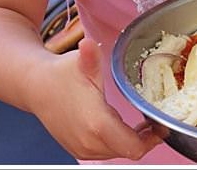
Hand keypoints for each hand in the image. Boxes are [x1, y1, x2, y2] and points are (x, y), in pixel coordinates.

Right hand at [29, 38, 163, 159]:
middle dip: (145, 139)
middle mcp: (89, 142)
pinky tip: (121, 126)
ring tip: (141, 124)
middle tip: (153, 122)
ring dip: (130, 141)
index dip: (152, 140)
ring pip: (117, 153)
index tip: (160, 125)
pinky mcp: (77, 149)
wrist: (36, 86)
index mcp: (97, 124)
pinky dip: (116, 143)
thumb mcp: (80, 63)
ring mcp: (82, 148)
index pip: (134, 148)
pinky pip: (104, 152)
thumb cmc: (60, 74)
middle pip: (129, 151)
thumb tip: (88, 44)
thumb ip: (90, 56)